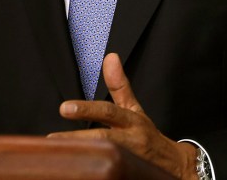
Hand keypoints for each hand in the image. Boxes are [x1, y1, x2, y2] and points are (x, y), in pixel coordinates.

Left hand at [48, 53, 196, 178]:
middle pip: (103, 138)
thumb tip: (110, 57)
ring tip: (58, 155)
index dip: (87, 110)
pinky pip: (107, 172)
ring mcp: (129, 161)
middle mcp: (132, 140)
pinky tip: (73, 170)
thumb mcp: (135, 109)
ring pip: (104, 158)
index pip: (108, 112)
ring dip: (82, 156)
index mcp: (132, 121)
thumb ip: (119, 86)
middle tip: (52, 138)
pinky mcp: (125, 173)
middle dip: (78, 138)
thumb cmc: (147, 134)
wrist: (174, 164)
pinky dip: (92, 169)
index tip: (64, 108)